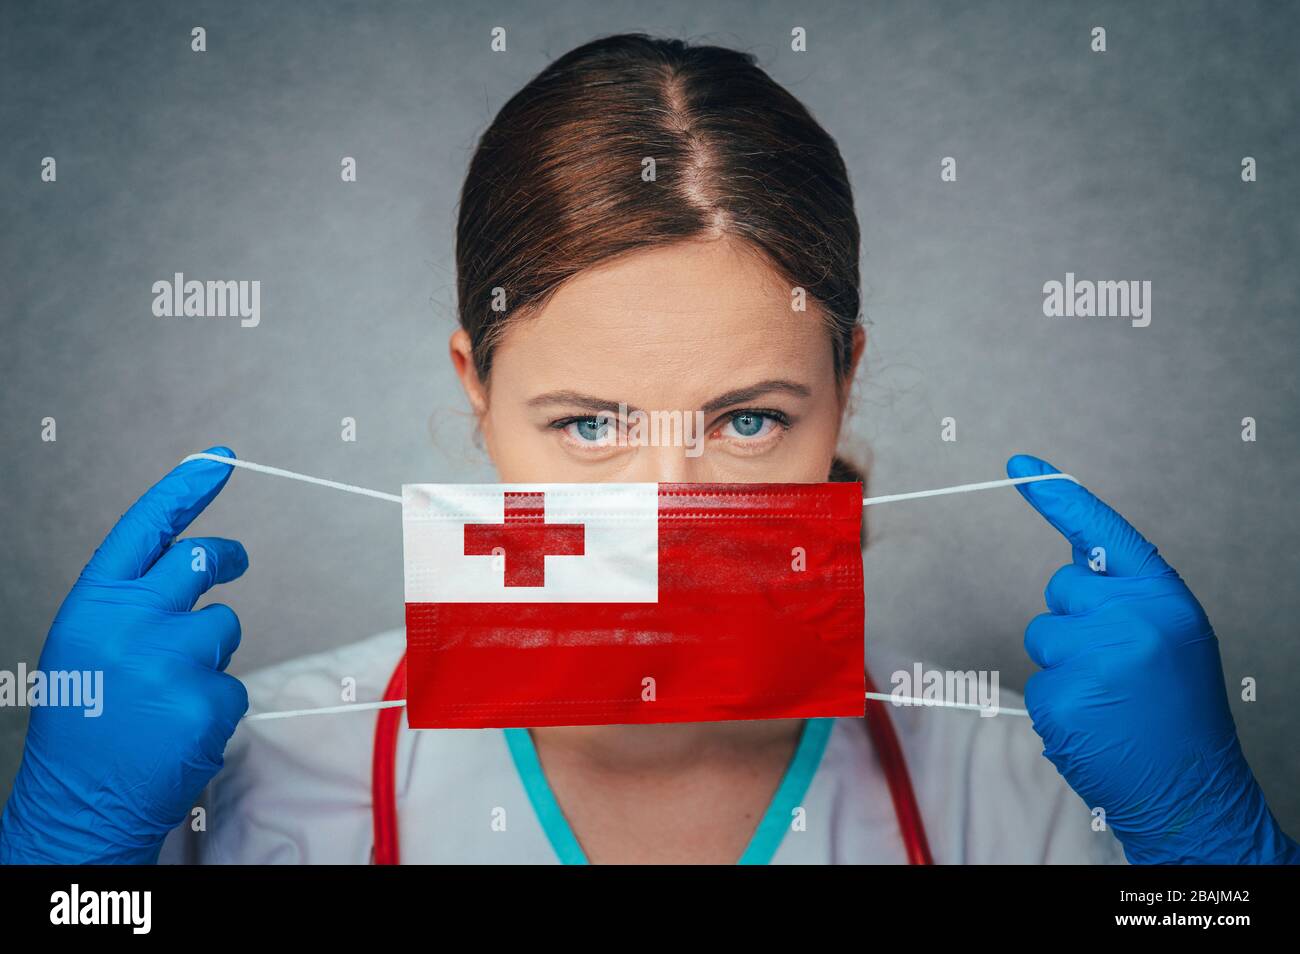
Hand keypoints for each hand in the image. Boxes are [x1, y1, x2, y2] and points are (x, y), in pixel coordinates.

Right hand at [0, 447, 248, 863]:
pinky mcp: (206, 699)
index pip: (147, 527)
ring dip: (210, 654)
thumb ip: (133, 601)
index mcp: (94, 603)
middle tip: (235, 562)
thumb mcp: (89, 645)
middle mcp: (130, 621)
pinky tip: (177, 729)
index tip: (220, 458)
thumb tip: (196, 560)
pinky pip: (234, 683)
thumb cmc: (85, 720)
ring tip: (165, 695)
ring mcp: (171, 659)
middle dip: (226, 558)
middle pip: (202, 560)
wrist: (77, 803)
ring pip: (225, 626)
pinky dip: (214, 705)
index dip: (186, 488)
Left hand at [1008, 454, 1297, 864]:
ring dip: (1064, 663)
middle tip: (1116, 665)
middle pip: (1060, 589)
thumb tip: (1073, 558)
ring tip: (1109, 698)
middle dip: (1075, 620)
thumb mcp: (1171, 636)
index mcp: (1162, 598)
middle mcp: (1129, 620)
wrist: (1193, 790)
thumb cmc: (1179, 710)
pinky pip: (1036, 681)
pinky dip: (1057, 703)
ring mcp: (1093, 659)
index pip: (1102, 533)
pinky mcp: (1062, 698)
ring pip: (1041, 635)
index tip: (1019, 464)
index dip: (1059, 497)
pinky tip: (1094, 723)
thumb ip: (1126, 595)